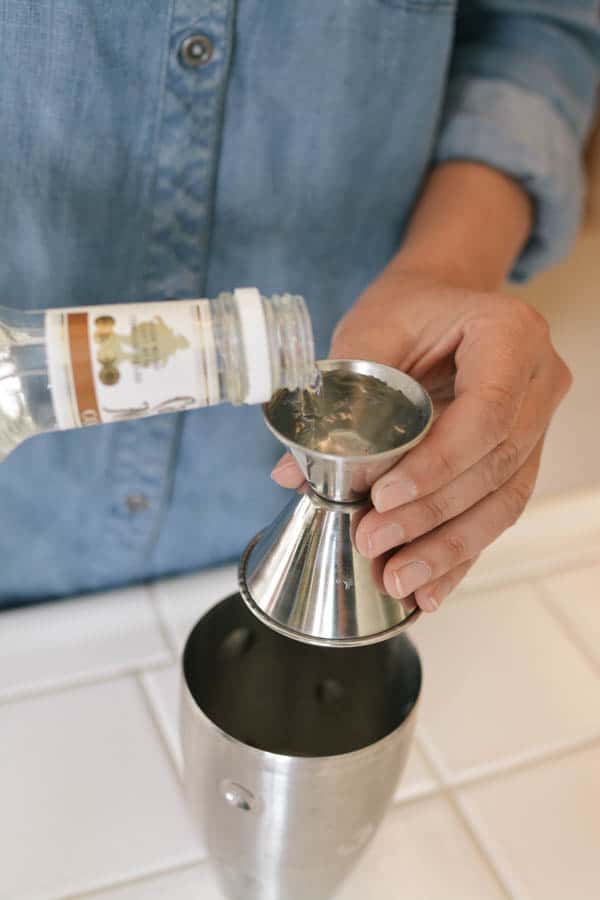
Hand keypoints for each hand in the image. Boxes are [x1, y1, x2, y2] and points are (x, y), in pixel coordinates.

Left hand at [271, 265, 571, 611]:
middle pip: (495, 466)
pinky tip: (429, 590)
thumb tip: (294, 476)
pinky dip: (460, 555)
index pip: (486, 412)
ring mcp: (537, 423)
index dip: (438, 464)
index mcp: (510, 336)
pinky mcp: (521, 457)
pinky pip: (496, 513)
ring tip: (397, 580)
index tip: (385, 497)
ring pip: (502, 502)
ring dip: (447, 549)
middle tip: (373, 542)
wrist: (443, 304)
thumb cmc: (409, 310)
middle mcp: (537, 382)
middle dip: (431, 516)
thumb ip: (342, 398)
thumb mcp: (370, 331)